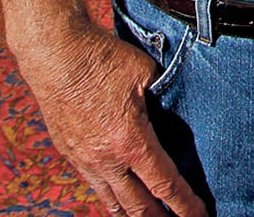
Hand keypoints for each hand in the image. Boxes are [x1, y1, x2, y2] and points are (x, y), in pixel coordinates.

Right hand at [12, 27, 204, 216]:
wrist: (54, 52)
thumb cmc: (101, 58)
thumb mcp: (146, 73)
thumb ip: (163, 98)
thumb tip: (174, 108)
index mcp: (130, 141)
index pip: (165, 185)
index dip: (185, 205)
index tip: (200, 216)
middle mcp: (106, 159)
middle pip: (138, 206)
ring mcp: (84, 159)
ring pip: (111, 201)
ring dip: (132, 214)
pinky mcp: (68, 151)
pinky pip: (93, 184)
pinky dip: (110, 196)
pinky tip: (118, 195)